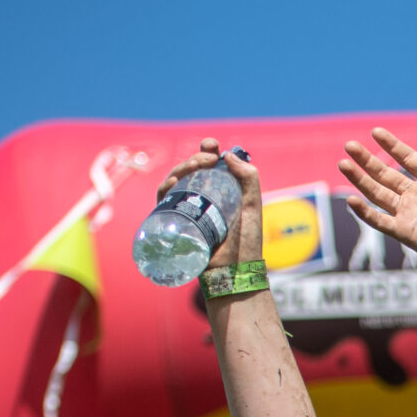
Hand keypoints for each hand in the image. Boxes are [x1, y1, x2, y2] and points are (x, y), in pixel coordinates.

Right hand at [158, 138, 262, 270]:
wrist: (236, 270)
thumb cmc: (246, 242)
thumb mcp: (253, 206)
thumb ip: (249, 178)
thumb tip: (229, 155)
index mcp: (219, 191)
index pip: (208, 165)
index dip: (206, 151)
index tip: (212, 146)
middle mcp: (200, 198)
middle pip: (190, 170)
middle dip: (196, 158)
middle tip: (208, 158)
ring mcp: (186, 209)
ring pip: (175, 181)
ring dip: (181, 168)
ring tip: (194, 166)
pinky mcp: (176, 222)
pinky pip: (164, 201)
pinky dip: (166, 188)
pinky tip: (174, 182)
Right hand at [339, 124, 416, 279]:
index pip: (407, 158)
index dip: (391, 145)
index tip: (375, 131)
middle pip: (385, 173)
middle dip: (367, 160)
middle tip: (349, 145)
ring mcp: (409, 213)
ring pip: (378, 193)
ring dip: (360, 179)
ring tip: (343, 163)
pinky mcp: (405, 232)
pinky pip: (380, 220)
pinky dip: (366, 212)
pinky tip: (351, 200)